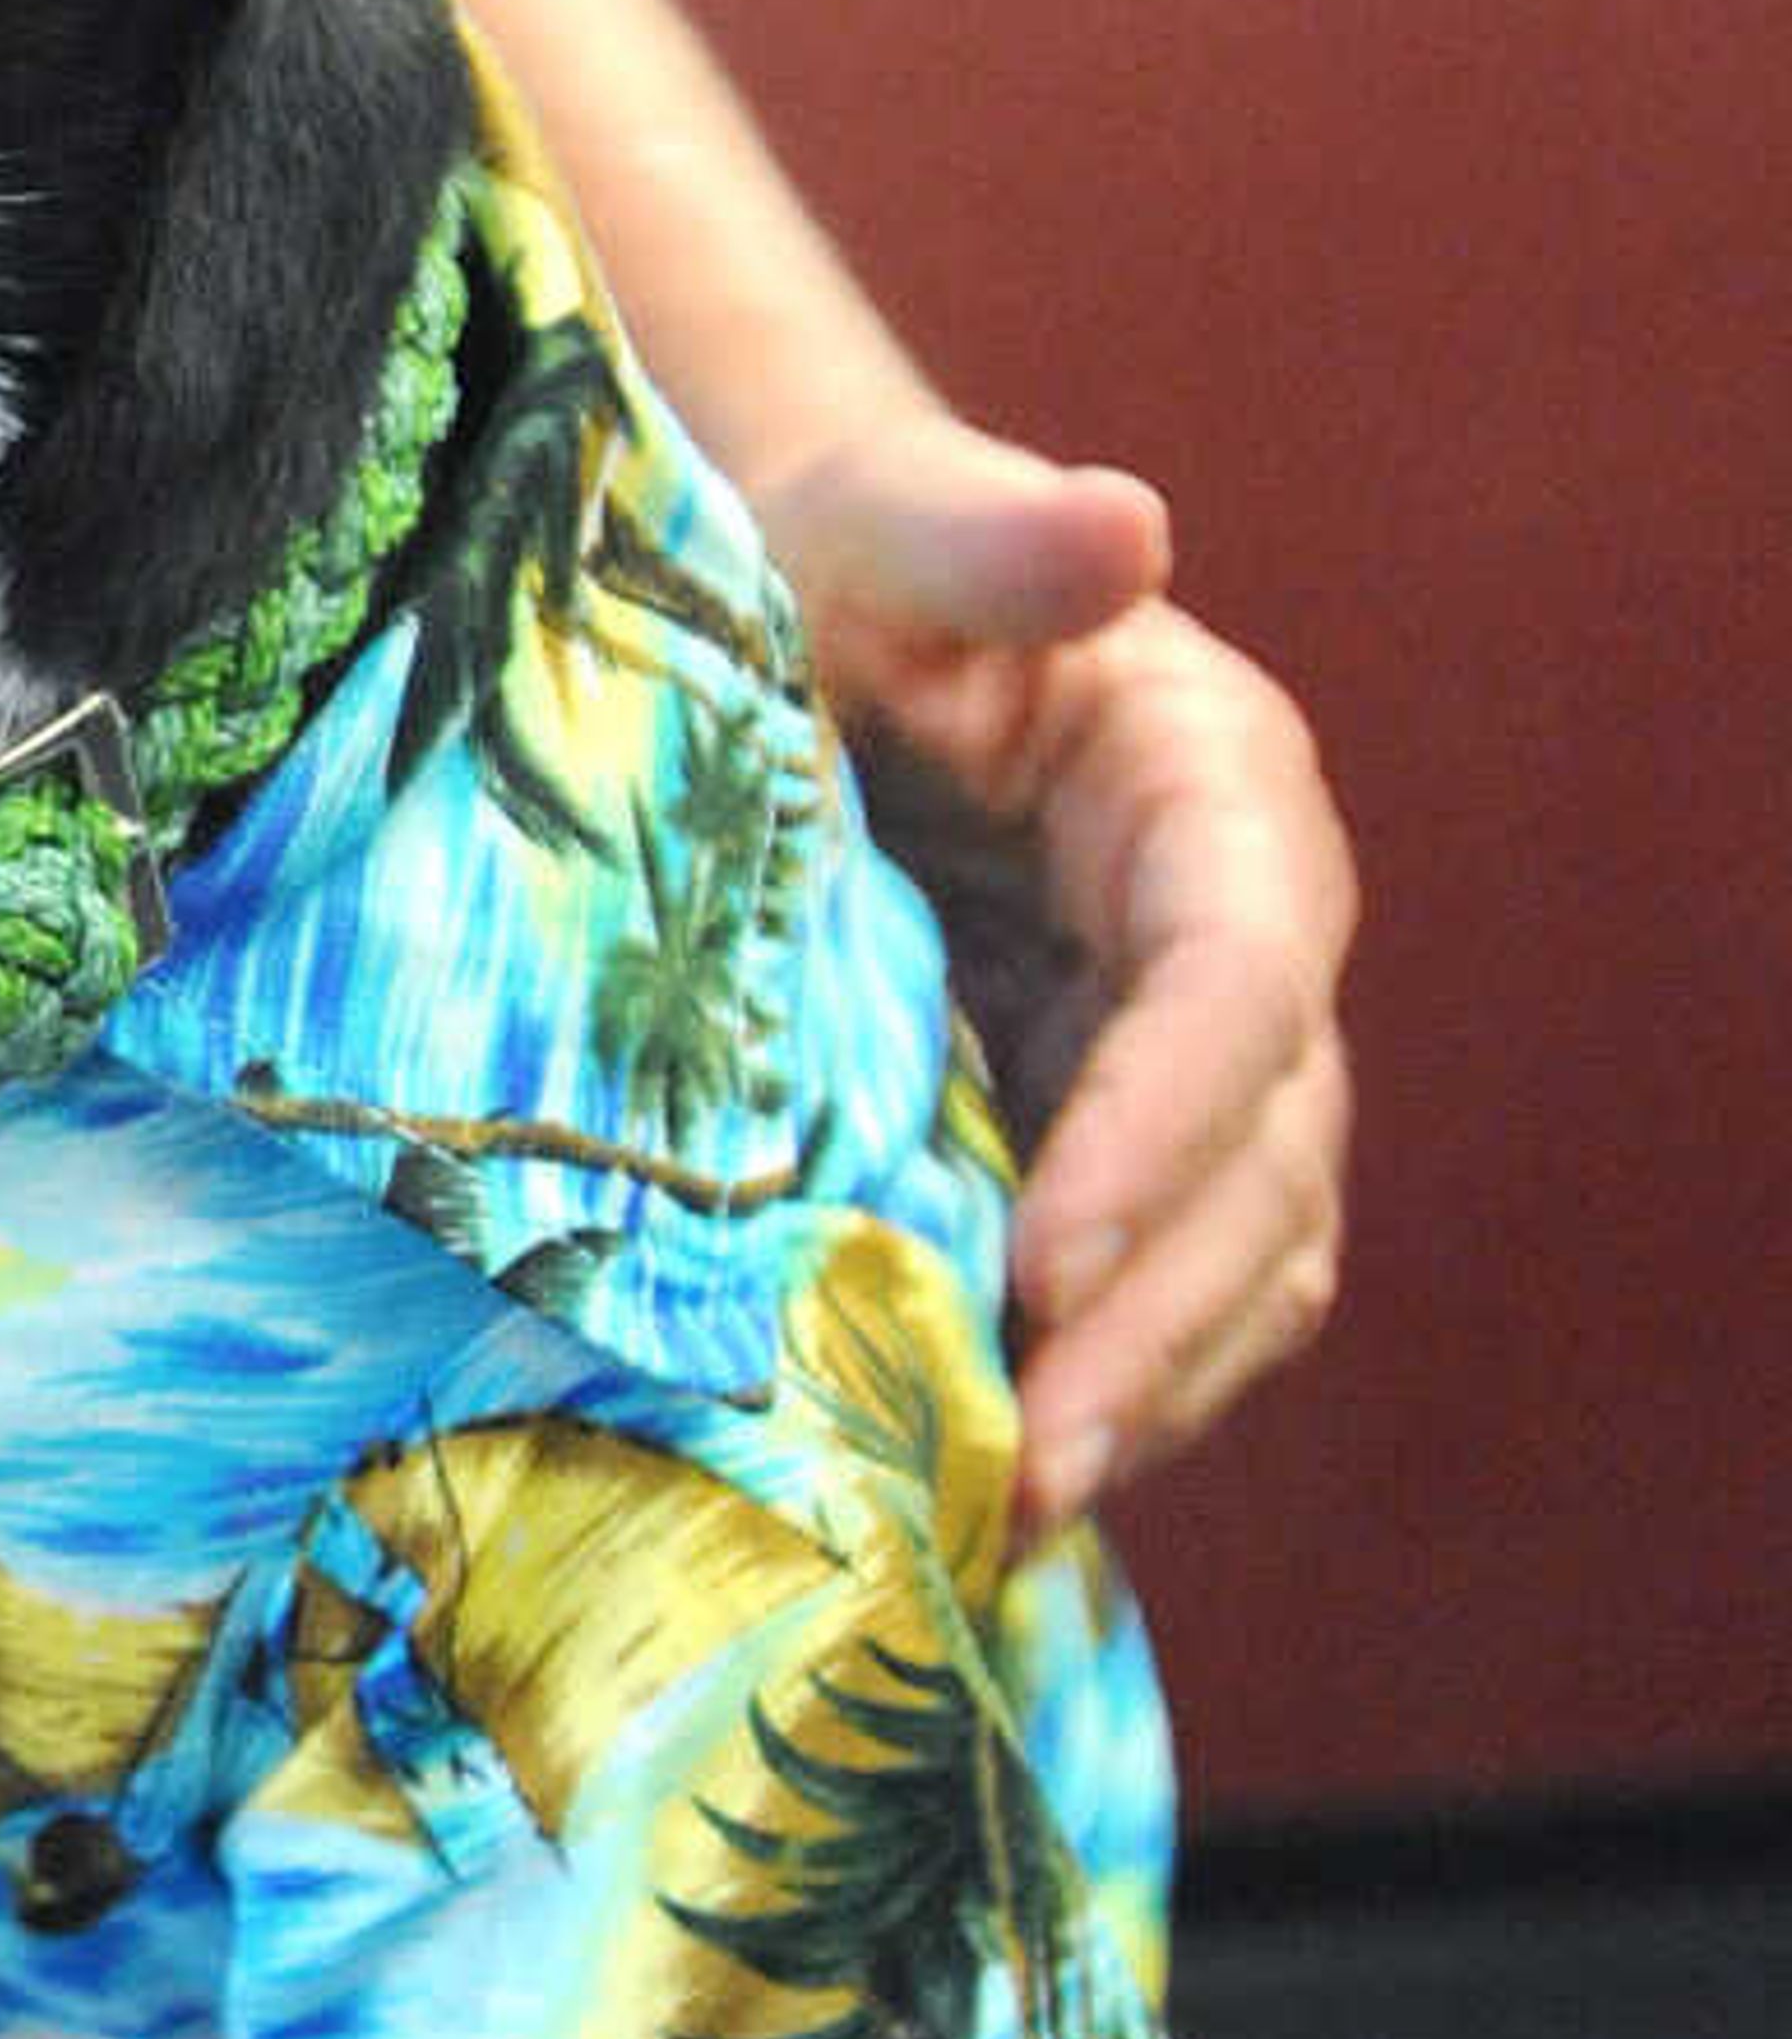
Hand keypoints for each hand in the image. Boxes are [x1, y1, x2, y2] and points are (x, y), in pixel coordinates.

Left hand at [753, 424, 1356, 1535]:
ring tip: (1006, 1513)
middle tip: (1024, 1463)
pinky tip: (988, 1491)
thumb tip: (1127, 525)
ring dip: (1139, 1398)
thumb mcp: (876, 535)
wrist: (777, 635)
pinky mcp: (1111, 1151)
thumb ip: (984, 540)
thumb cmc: (820, 567)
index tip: (1044, 1262)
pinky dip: (1101, 1398)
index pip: (1238, 986)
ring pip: (1236, 1267)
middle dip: (1151, 1325)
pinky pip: (1161, 1302)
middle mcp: (1235, 948)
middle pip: (1262, 1166)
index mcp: (1212, 798)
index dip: (1160, 1133)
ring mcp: (1185, 1069)